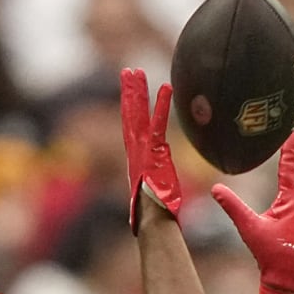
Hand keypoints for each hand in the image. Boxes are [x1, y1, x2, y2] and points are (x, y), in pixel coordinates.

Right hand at [120, 68, 180, 232]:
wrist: (153, 222)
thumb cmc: (156, 214)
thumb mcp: (156, 195)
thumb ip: (156, 186)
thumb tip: (159, 192)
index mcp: (137, 160)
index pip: (131, 129)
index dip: (129, 109)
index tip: (129, 93)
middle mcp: (135, 153)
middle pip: (129, 116)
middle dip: (128, 93)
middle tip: (127, 72)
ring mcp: (142, 152)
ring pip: (137, 115)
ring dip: (137, 92)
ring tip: (135, 71)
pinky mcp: (153, 152)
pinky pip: (158, 123)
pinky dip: (162, 105)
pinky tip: (166, 87)